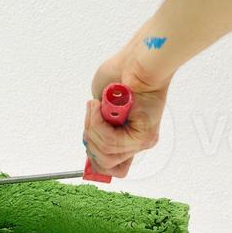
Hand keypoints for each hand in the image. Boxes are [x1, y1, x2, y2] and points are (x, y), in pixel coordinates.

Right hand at [83, 50, 171, 178]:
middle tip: (93, 113)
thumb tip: (88, 144)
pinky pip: (110, 142)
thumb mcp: (99, 107)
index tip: (88, 142)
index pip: (114, 169)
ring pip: (105, 153)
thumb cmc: (119, 77)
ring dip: (93, 127)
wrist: (137, 63)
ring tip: (97, 106)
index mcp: (129, 139)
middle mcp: (137, 143)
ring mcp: (142, 142)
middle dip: (90, 138)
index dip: (96, 160)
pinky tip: (100, 106)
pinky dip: (98, 123)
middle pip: (103, 164)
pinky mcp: (143, 137)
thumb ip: (96, 127)